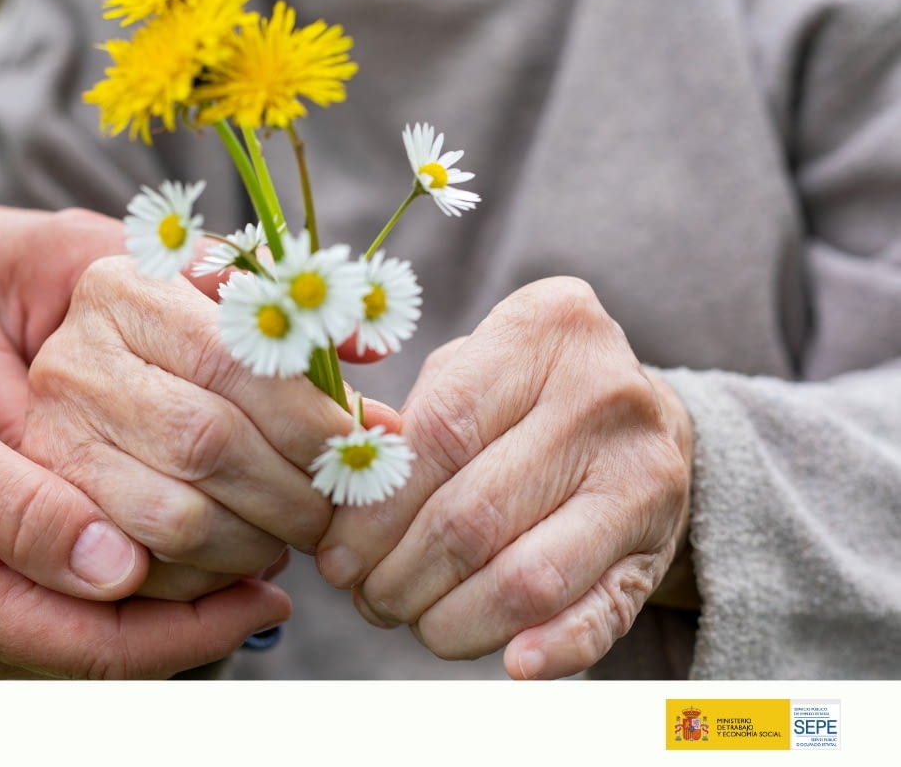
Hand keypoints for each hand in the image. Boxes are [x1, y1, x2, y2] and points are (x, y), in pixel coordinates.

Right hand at [0, 330, 289, 677]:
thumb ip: (19, 508)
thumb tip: (118, 568)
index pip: (100, 647)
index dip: (196, 629)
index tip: (270, 595)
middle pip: (105, 659)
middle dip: (198, 629)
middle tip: (278, 575)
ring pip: (88, 645)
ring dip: (167, 614)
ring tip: (242, 564)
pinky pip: (60, 621)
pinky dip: (122, 598)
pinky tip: (160, 554)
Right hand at [22, 257, 391, 599]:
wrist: (77, 364)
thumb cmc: (185, 336)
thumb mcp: (231, 306)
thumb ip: (301, 330)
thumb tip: (377, 398)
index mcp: (124, 291)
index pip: (231, 360)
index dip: (307, 417)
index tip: (357, 449)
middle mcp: (75, 361)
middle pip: (205, 442)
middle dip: (291, 490)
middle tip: (337, 510)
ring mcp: (53, 439)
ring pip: (175, 516)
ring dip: (255, 542)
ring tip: (292, 534)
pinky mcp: (54, 512)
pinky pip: (144, 567)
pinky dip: (209, 578)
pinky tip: (241, 558)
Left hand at [316, 277, 692, 679]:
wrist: (643, 417)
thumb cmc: (522, 394)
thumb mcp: (469, 370)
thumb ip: (408, 425)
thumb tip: (341, 513)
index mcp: (545, 329)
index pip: (438, 434)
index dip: (373, 511)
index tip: (334, 556)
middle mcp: (604, 394)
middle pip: (472, 516)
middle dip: (400, 576)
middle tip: (368, 598)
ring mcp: (644, 473)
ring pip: (525, 578)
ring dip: (450, 620)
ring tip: (413, 620)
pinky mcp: (659, 545)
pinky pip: (603, 613)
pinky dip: (555, 649)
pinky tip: (512, 664)